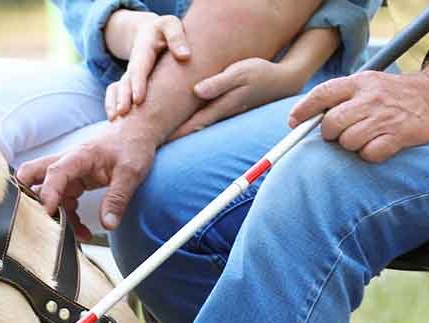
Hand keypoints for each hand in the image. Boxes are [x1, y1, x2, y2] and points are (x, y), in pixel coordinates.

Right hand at [16, 124, 157, 229]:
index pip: (55, 172)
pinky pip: (63, 202)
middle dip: (25, 194)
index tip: (48, 211)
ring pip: (48, 194)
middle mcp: (68, 163)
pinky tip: (82, 230)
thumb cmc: (132, 145)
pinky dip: (69, 217)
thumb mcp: (130, 173)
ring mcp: (69, 173)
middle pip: (33, 174)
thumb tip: (108, 223)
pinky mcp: (74, 182)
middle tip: (30, 216)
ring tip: (74, 234)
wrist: (137, 133)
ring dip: (56, 215)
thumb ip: (117, 198)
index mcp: (79, 156)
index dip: (48, 192)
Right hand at [103, 12, 190, 120]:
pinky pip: (115, 93)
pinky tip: (114, 122)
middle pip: (126, 81)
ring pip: (118, 89)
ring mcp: (129, 75)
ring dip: (115, 104)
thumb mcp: (171, 25)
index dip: (138, 83)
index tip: (138, 99)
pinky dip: (112, 105)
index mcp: (144, 50)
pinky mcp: (128, 84)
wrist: (150, 33)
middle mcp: (133, 64)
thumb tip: (185, 56)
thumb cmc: (165, 31)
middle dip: (123, 98)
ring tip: (115, 121)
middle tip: (123, 113)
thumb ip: (176, 37)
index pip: (140, 67)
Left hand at [165, 57, 309, 140]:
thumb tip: (197, 91)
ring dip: (177, 132)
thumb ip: (219, 83)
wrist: (281, 81)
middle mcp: (219, 114)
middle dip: (170, 137)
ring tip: (156, 137)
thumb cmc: (259, 73)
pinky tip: (176, 124)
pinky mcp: (224, 110)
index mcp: (220, 107)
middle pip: (190, 129)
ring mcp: (222, 114)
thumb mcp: (240, 72)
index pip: (191, 125)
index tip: (153, 141)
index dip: (172, 134)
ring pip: (195, 126)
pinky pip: (202, 119)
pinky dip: (188, 123)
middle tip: (147, 144)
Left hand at [288, 71, 428, 162]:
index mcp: (359, 83)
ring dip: (352, 145)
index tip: (293, 122)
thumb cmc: (395, 94)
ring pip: (348, 142)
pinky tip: (379, 145)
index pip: (322, 94)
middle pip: (331, 124)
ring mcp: (384, 118)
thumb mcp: (368, 84)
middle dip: (331, 134)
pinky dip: (371, 154)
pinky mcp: (398, 136)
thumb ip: (341, 96)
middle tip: (341, 133)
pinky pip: (369, 154)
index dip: (303, 110)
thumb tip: (304, 117)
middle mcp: (370, 98)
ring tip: (366, 137)